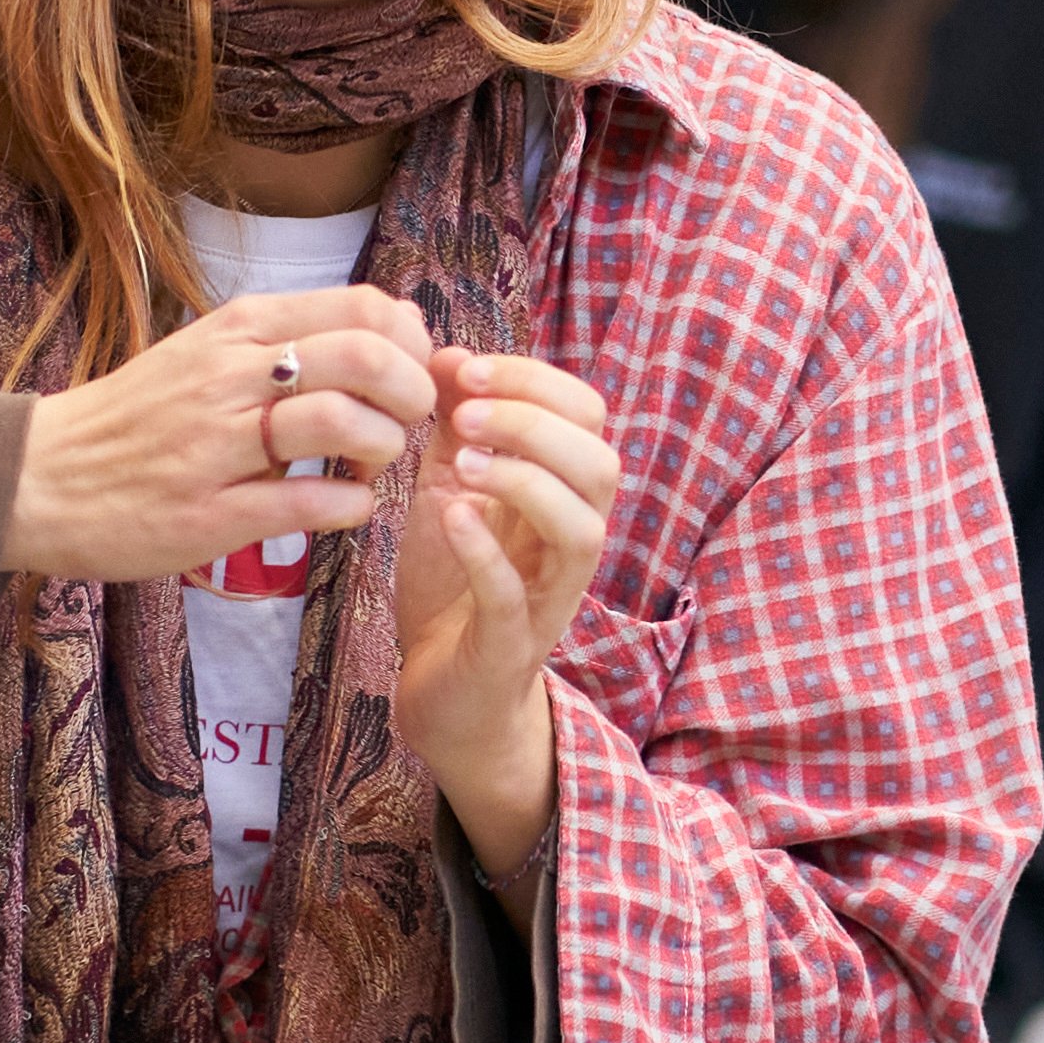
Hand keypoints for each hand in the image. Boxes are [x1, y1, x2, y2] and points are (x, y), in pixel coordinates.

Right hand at [6, 287, 437, 585]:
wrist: (39, 477)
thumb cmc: (138, 417)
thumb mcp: (209, 353)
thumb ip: (290, 339)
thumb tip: (393, 326)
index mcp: (237, 329)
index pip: (363, 308)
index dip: (412, 344)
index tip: (410, 376)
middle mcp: (230, 376)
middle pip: (365, 358)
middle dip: (412, 395)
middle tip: (406, 425)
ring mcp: (217, 446)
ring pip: (341, 423)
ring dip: (382, 450)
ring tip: (368, 467)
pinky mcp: (208, 514)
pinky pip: (308, 503)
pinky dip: (350, 507)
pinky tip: (344, 507)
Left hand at [393, 347, 618, 893]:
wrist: (442, 691)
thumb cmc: (455, 586)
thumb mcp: (450, 491)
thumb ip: (456, 429)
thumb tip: (444, 351)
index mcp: (562, 495)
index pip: (585, 416)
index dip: (533, 378)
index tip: (460, 364)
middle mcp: (570, 542)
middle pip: (601, 464)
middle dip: (535, 422)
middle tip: (467, 409)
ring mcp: (548, 596)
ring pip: (582, 528)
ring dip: (525, 480)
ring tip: (463, 462)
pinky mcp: (512, 643)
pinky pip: (515, 595)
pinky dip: (486, 550)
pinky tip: (451, 517)